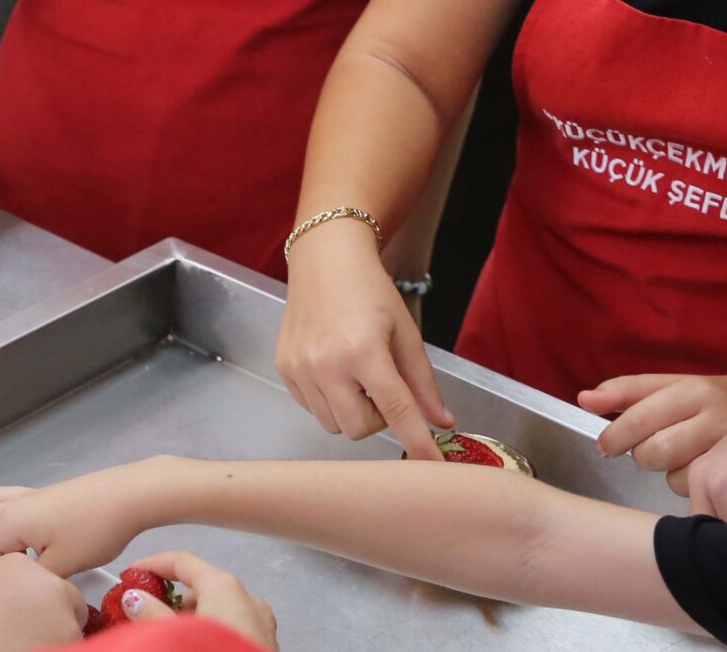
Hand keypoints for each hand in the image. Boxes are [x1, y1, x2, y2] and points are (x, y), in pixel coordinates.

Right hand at [0, 469, 151, 577]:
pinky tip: (36, 541)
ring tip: (14, 557)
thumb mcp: (63, 565)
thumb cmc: (94, 528)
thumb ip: (36, 579)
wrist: (128, 496)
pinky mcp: (48, 495)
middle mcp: (14, 504)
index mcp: (10, 521)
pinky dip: (14, 523)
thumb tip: (29, 586)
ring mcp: (31, 495)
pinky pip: (15, 506)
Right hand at [122, 552, 278, 649]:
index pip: (183, 561)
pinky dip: (210, 631)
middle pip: (201, 586)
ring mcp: (261, 624)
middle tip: (141, 612)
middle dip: (169, 598)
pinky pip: (231, 627)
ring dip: (190, 617)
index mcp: (225, 587)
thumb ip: (151, 614)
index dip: (152, 565)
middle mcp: (248, 599)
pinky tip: (194, 647)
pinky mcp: (265, 646)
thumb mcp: (175, 637)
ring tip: (167, 636)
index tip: (129, 576)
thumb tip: (134, 598)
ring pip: (218, 609)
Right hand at [274, 221, 452, 460]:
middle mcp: (326, 364)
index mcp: (363, 352)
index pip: (397, 412)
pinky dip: (329, 399)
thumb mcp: (405, 332)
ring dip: (352, 411)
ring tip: (356, 376)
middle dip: (378, 418)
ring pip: (333, 423)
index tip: (432, 466)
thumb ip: (423, 382)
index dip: (418, 442)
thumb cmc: (369, 291)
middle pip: (359, 429)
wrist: (324, 261)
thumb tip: (442, 422)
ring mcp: (300, 368)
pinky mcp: (285, 368)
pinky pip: (312, 408)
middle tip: (383, 388)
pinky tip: (334, 369)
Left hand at [580, 371, 726, 488]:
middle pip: (655, 451)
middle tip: (642, 449)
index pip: (640, 416)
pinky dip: (685, 482)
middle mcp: (716, 418)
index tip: (604, 446)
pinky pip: (694, 489)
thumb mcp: (663, 386)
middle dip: (639, 454)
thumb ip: (622, 392)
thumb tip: (584, 400)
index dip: (615, 436)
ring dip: (663, 469)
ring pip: (674, 475)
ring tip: (673, 453)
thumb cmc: (699, 399)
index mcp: (691, 390)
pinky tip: (694, 466)